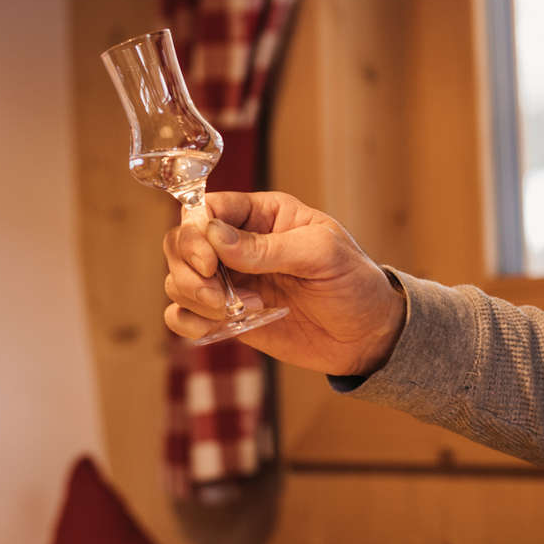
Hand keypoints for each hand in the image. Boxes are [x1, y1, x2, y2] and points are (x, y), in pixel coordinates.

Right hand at [162, 191, 405, 375]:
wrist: (366, 336)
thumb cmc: (353, 283)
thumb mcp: (322, 254)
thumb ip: (268, 246)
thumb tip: (215, 237)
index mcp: (262, 214)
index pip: (206, 208)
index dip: (195, 232)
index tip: (211, 262)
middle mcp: (237, 244)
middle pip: (180, 242)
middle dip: (190, 271)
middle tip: (219, 294)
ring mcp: (229, 281)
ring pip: (177, 280)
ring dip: (196, 299)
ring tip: (239, 311)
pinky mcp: (225, 315)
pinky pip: (182, 315)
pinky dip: (190, 324)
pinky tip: (221, 327)